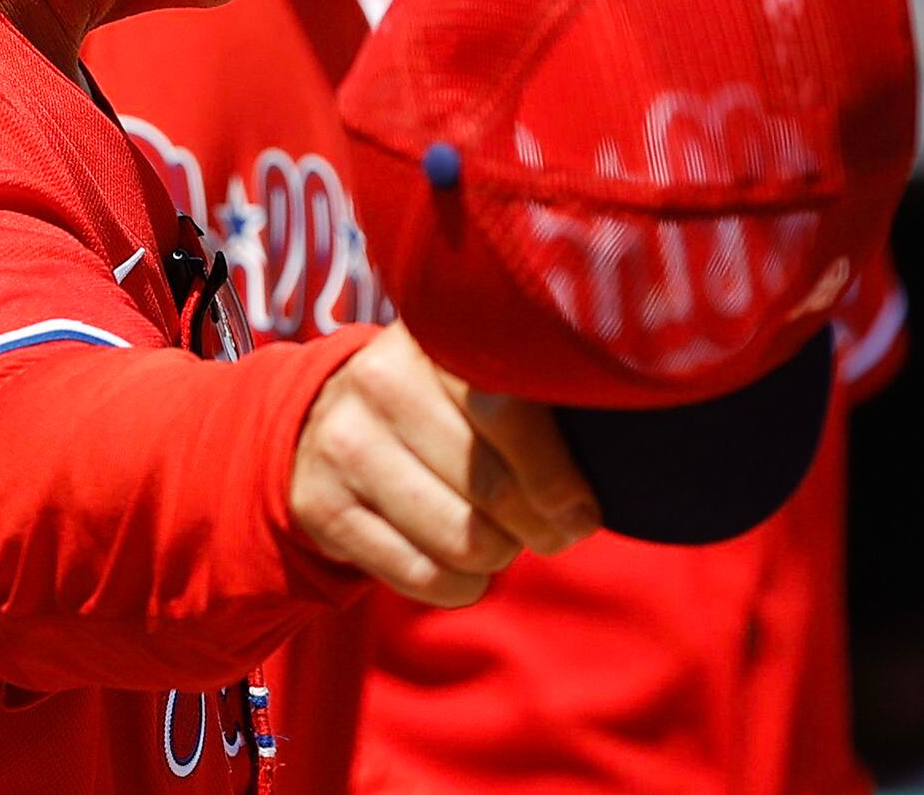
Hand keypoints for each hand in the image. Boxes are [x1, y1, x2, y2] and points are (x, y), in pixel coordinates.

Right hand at [290, 321, 599, 606]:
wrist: (322, 423)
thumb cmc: (442, 406)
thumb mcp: (479, 375)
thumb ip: (539, 399)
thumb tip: (603, 481)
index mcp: (435, 335)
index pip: (508, 409)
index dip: (556, 474)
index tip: (583, 508)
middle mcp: (379, 378)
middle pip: (489, 486)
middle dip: (539, 526)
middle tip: (553, 530)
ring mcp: (343, 441)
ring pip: (460, 539)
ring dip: (499, 557)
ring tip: (500, 539)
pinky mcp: (320, 504)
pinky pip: (421, 578)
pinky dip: (460, 587)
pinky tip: (459, 563)